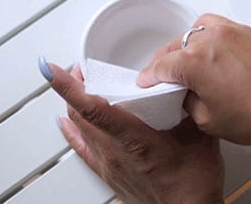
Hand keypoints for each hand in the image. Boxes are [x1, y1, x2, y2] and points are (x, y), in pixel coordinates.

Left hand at [43, 61, 223, 203]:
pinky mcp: (109, 172)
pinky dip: (72, 131)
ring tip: (83, 85)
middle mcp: (114, 151)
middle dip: (75, 86)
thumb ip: (188, 104)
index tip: (53, 69)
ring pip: (79, 128)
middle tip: (83, 67)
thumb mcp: (197, 134)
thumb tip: (184, 80)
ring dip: (75, 104)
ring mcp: (109, 163)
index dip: (69, 87)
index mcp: (134, 138)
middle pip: (79, 114)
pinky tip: (67, 123)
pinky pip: (81, 148)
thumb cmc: (191, 182)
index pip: (92, 108)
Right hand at [136, 14, 250, 144]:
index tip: (146, 83)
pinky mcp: (246, 31)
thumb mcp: (209, 120)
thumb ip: (188, 102)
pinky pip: (216, 27)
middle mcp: (209, 39)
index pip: (160, 66)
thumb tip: (185, 95)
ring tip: (186, 62)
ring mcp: (229, 32)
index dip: (149, 77)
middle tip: (163, 77)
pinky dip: (206, 35)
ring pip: (194, 31)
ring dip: (185, 45)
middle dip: (165, 61)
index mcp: (194, 61)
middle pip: (174, 46)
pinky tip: (209, 50)